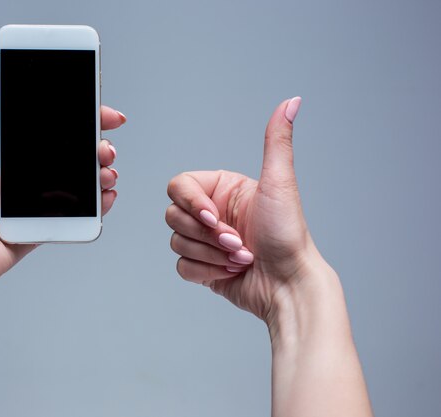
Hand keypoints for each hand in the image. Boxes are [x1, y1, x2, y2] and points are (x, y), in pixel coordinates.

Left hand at [0, 58, 125, 288]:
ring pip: (89, 176)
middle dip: (101, 144)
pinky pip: (87, 207)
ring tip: (105, 173)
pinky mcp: (55, 216)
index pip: (60, 123)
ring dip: (105, 170)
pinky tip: (105, 195)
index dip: (86, 115)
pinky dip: (102, 199)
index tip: (106, 112)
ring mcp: (48, 192)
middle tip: (105, 148)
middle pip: (81, 148)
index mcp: (21, 146)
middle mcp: (37, 167)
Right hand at [166, 97, 333, 319]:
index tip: (216, 219)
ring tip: (241, 258)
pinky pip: (182, 266)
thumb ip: (277, 141)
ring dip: (211, 255)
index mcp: (222, 190)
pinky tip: (231, 272)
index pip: (179, 186)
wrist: (288, 286)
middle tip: (238, 242)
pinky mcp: (203, 267)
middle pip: (173, 216)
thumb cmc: (287, 236)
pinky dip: (206, 272)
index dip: (192, 204)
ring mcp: (205, 241)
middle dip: (207, 235)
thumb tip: (292, 101)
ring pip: (176, 242)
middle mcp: (211, 213)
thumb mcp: (279, 184)